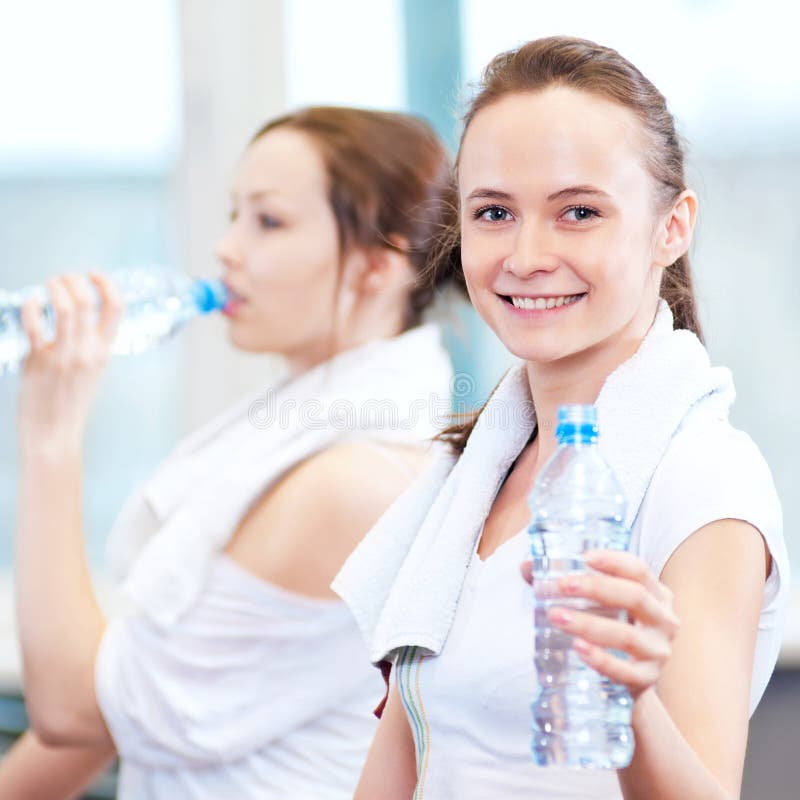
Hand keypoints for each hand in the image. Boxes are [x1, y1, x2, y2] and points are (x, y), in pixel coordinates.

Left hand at [17, 273, 122, 453]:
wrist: (54, 432)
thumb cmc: (70, 402)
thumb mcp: (92, 371)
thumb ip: (90, 345)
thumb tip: (78, 316)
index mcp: (104, 352)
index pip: (116, 308)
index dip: (106, 283)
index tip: (93, 274)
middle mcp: (87, 351)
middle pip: (87, 301)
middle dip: (73, 280)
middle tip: (62, 279)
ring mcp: (64, 355)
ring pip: (64, 308)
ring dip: (54, 288)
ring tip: (48, 286)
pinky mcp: (38, 361)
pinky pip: (34, 324)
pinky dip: (31, 306)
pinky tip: (30, 303)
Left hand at [521, 551, 678, 700]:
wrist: (625, 683)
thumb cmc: (609, 629)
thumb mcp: (598, 604)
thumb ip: (565, 584)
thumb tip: (527, 566)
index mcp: (656, 594)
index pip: (640, 570)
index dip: (614, 561)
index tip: (584, 557)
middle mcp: (664, 620)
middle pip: (635, 596)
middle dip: (596, 588)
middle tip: (561, 585)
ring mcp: (659, 652)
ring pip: (627, 635)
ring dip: (589, 623)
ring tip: (556, 616)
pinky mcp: (648, 681)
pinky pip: (625, 672)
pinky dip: (601, 660)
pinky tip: (578, 648)